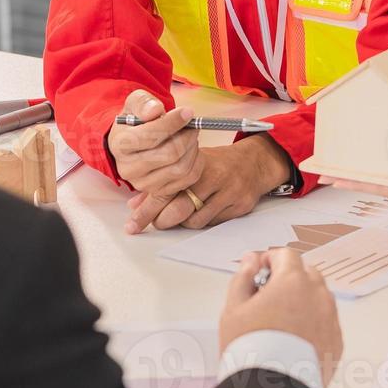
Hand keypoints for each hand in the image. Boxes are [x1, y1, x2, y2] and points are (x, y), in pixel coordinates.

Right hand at [107, 90, 200, 195]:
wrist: (133, 141)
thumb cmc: (137, 119)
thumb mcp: (136, 103)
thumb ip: (143, 102)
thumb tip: (155, 110)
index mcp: (120, 145)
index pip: (151, 136)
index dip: (173, 122)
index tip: (187, 112)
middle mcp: (128, 168)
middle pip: (170, 154)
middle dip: (187, 136)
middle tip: (193, 125)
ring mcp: (143, 183)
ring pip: (181, 168)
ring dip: (192, 148)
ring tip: (190, 136)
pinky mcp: (159, 191)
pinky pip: (188, 179)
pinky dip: (197, 162)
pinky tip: (192, 150)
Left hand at [125, 135, 291, 233]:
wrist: (255, 161)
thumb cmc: (218, 163)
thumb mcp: (190, 164)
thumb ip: (163, 183)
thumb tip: (135, 204)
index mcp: (196, 164)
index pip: (165, 191)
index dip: (146, 210)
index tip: (132, 225)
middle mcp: (213, 177)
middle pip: (180, 209)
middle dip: (163, 220)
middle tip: (158, 221)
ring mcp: (229, 193)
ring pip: (196, 221)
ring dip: (184, 222)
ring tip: (184, 212)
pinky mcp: (240, 206)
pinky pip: (213, 223)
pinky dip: (203, 221)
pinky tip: (203, 211)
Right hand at [219, 248, 342, 386]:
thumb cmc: (251, 348)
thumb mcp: (234, 309)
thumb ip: (242, 278)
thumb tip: (250, 261)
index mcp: (293, 281)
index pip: (286, 255)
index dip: (270, 260)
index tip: (260, 271)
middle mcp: (318, 295)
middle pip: (306, 274)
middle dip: (288, 279)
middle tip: (268, 298)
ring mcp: (330, 318)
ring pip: (318, 298)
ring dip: (303, 301)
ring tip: (280, 323)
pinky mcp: (336, 341)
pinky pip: (326, 322)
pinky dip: (313, 323)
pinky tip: (294, 340)